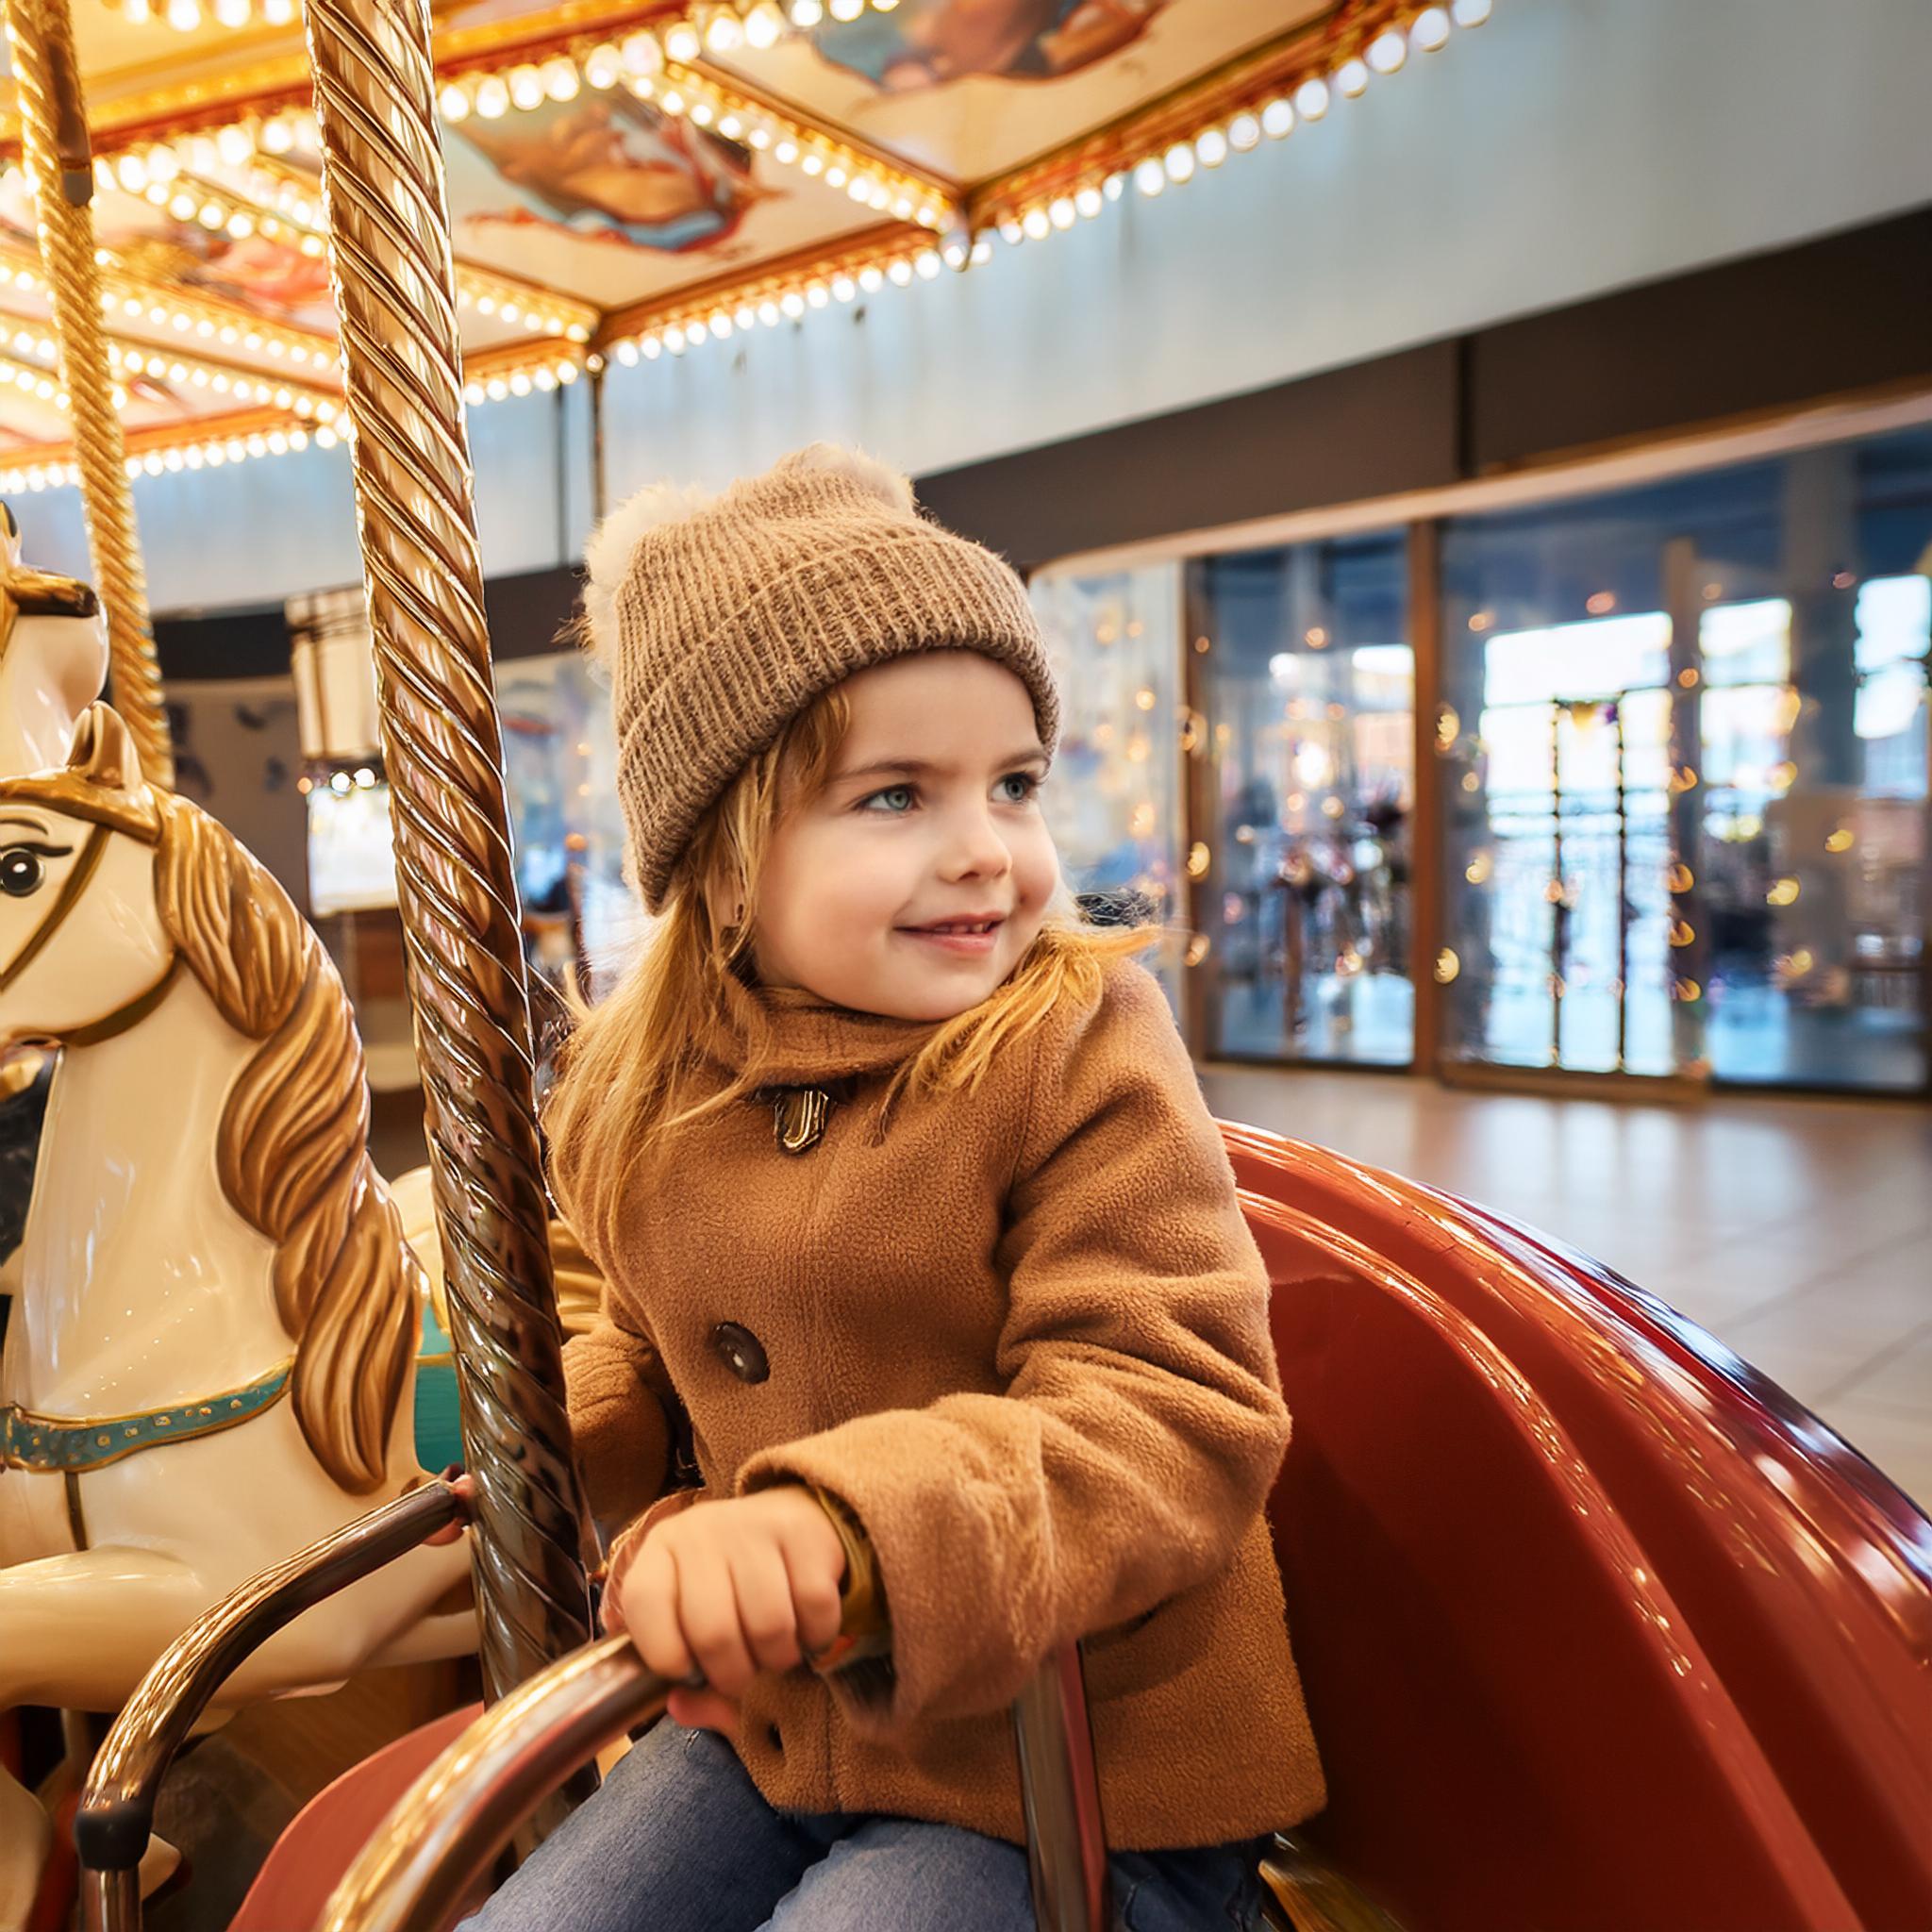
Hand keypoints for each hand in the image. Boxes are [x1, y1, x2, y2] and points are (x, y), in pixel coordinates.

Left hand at [612, 1487, 846, 1732]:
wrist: (789, 1524)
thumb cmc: (733, 1586)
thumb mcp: (694, 1622)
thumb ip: (685, 1673)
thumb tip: (679, 1706)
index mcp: (661, 1551)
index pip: (644, 1604)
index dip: (666, 1656)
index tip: (690, 1672)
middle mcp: (702, 1532)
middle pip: (713, 1632)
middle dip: (734, 1675)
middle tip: (745, 1672)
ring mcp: (755, 1526)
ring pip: (769, 1625)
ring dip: (777, 1658)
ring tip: (776, 1651)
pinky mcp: (804, 1530)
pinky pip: (814, 1606)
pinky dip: (816, 1635)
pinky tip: (808, 1631)